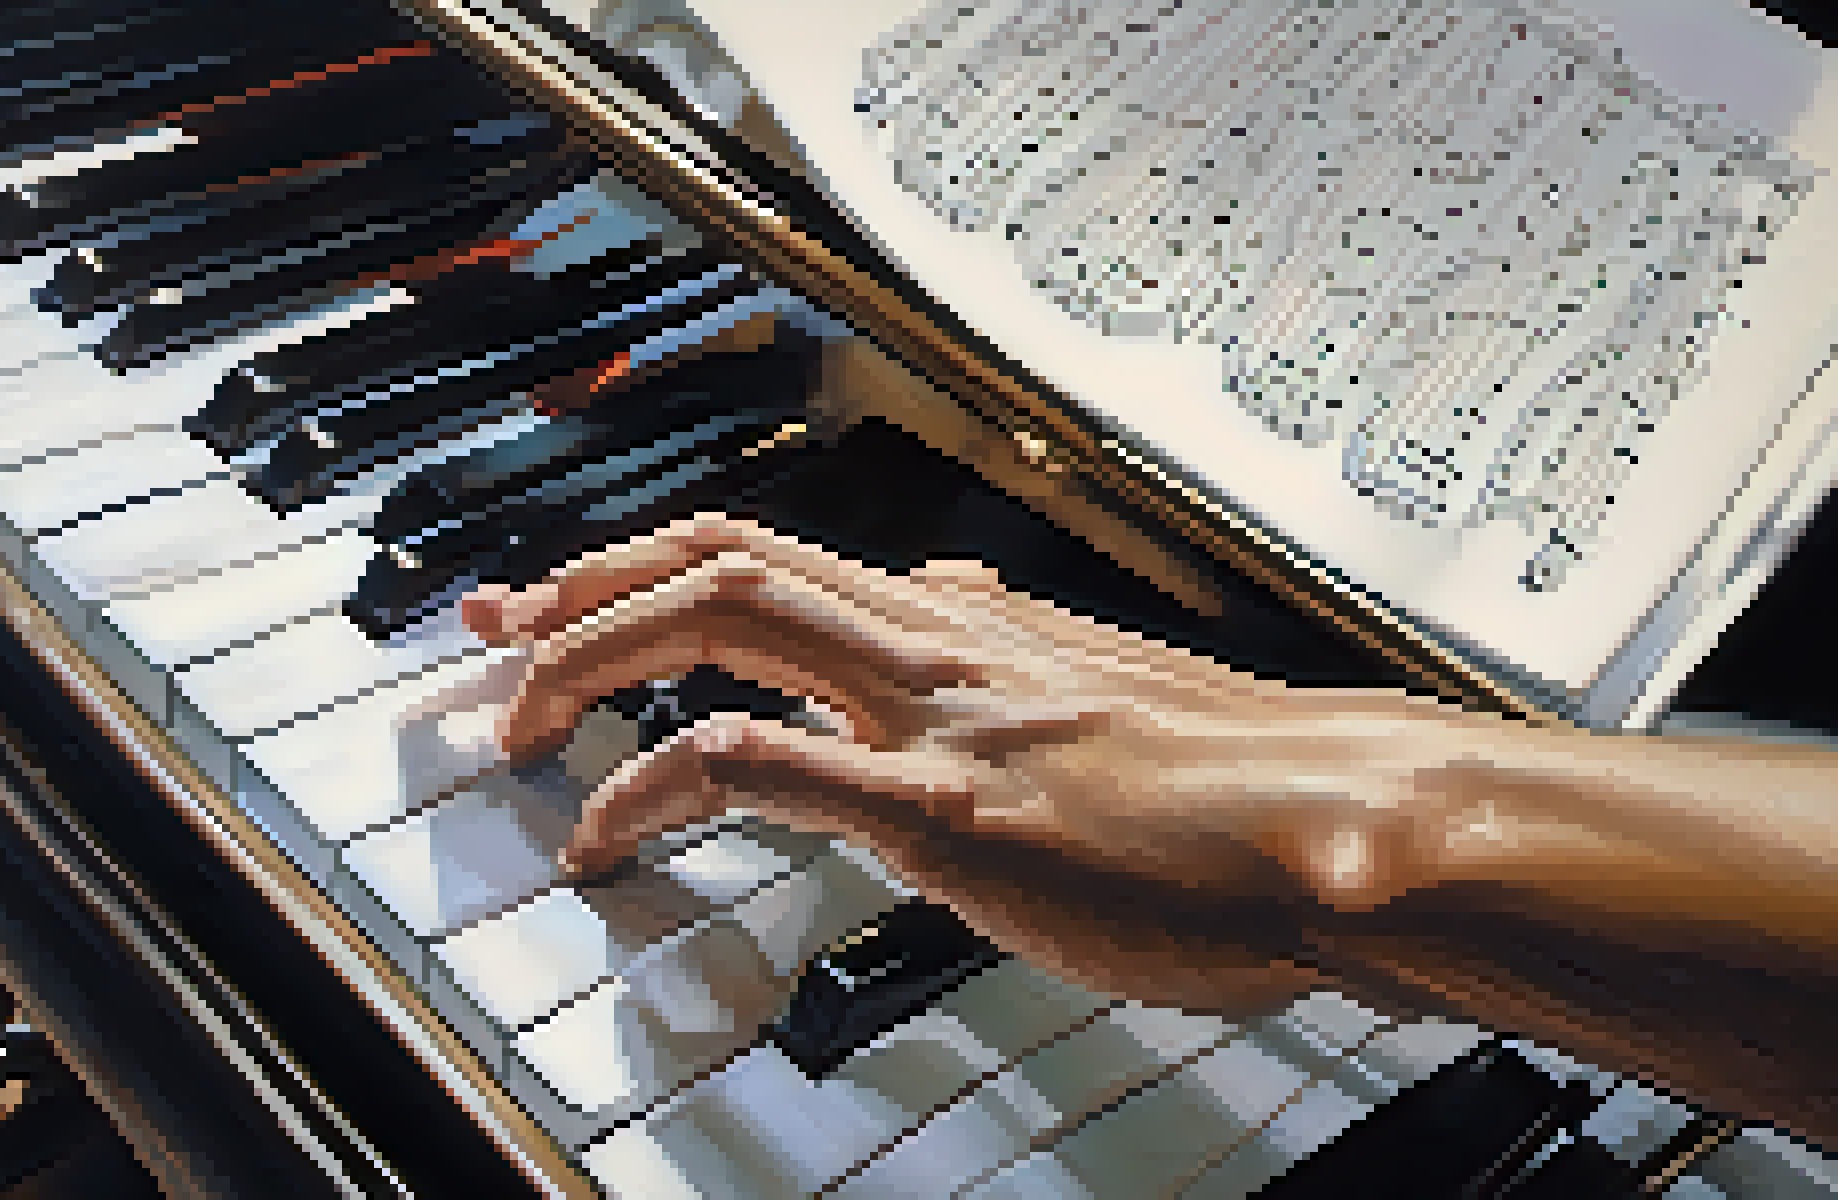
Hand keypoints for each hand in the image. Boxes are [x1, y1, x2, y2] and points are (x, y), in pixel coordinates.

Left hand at [461, 514, 1495, 1016]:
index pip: (776, 553)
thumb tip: (951, 620)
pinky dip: (653, 786)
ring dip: (592, 658)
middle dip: (584, 586)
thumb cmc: (1241, 788)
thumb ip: (1012, 663)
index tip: (566, 593)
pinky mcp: (946, 809)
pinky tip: (608, 835)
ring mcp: (936, 717)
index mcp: (968, 620)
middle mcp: (937, 638)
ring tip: (520, 728)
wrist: (1343, 824)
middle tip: (494, 636)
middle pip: (721, 554)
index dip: (649, 563)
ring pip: (719, 614)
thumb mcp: (1107, 699)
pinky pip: (756, 765)